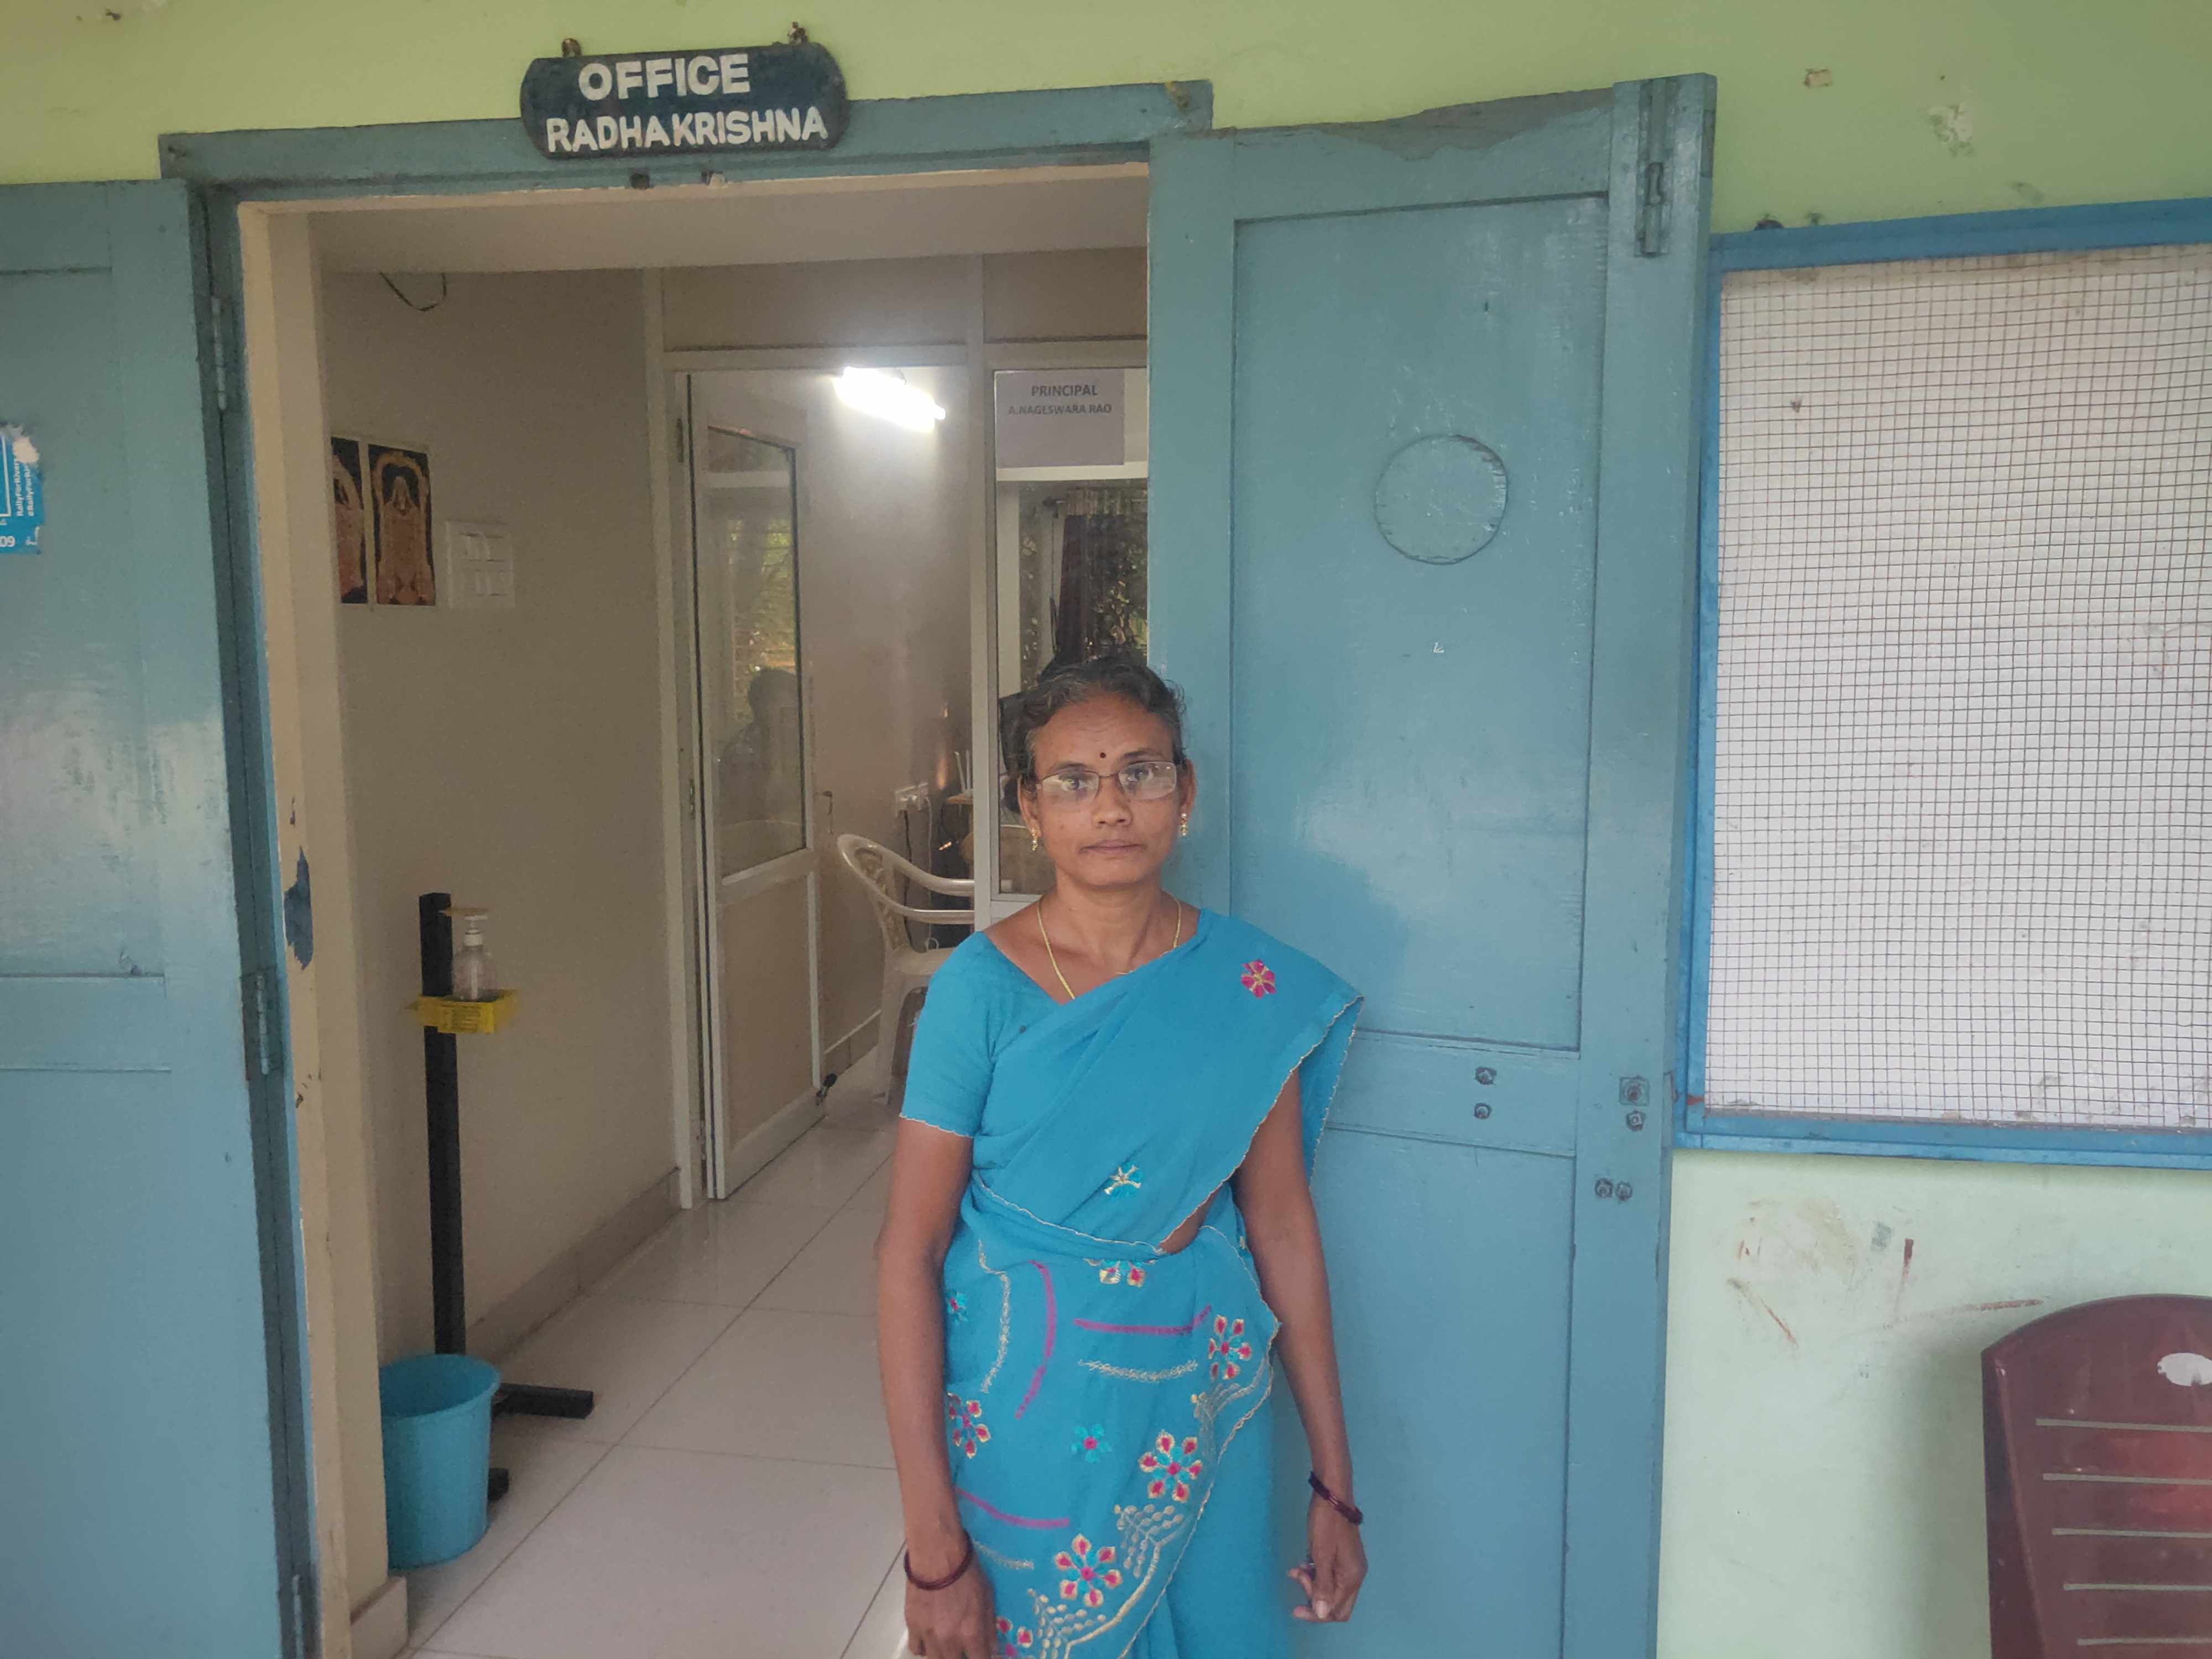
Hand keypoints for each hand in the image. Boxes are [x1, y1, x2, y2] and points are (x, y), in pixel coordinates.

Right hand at [904, 1551, 996, 1658]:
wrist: (937, 1554)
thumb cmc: (967, 1571)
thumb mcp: (988, 1595)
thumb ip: (989, 1626)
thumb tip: (993, 1648)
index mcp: (970, 1633)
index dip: (983, 1658)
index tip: (982, 1652)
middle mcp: (949, 1640)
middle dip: (962, 1656)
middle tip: (965, 1646)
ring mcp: (928, 1635)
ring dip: (943, 1654)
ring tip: (948, 1643)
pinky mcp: (912, 1625)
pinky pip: (916, 1648)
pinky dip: (924, 1647)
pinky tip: (930, 1637)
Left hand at [1288, 1496, 1365, 1622]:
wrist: (1333, 1495)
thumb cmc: (1326, 1525)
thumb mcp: (1321, 1556)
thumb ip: (1322, 1586)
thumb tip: (1322, 1613)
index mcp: (1352, 1578)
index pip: (1337, 1612)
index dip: (1317, 1614)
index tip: (1296, 1609)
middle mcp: (1354, 1575)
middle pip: (1335, 1603)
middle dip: (1314, 1597)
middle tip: (1298, 1578)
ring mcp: (1349, 1565)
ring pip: (1329, 1588)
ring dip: (1311, 1583)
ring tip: (1296, 1569)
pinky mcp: (1341, 1556)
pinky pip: (1328, 1574)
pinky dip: (1314, 1573)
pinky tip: (1302, 1564)